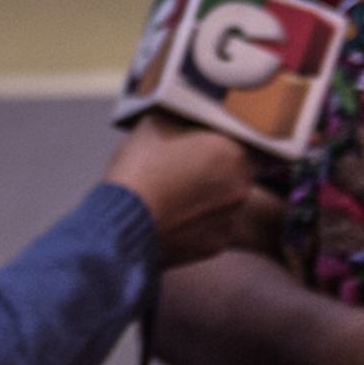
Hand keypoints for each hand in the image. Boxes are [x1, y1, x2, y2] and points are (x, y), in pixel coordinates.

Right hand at [103, 110, 254, 265]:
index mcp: (232, 151)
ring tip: (175, 193)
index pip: (234, 137)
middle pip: (233, 169)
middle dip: (214, 167)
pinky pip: (212, 226)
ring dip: (207, 195)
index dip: (213, 137)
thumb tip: (185, 119)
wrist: (122, 221)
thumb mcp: (155, 123)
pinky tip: (174, 215)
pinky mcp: (217, 245)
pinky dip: (198, 221)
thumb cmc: (139, 168)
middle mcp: (241, 186)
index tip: (196, 140)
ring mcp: (230, 218)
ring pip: (224, 199)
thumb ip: (181, 120)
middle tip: (184, 165)